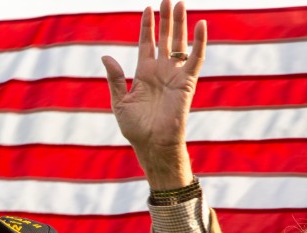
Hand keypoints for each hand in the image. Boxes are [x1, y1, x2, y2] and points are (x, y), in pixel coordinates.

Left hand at [101, 0, 205, 189]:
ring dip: (179, 24)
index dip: (147, 26)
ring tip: (179, 4)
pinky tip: (201, 24)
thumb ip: (115, 78)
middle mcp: (160, 71)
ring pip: (179, 43)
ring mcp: (175, 75)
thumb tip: (106, 56)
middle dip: (165, 19)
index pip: (146, 43)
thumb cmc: (135, 128)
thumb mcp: (120, 101)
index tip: (147, 8)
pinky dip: (199, 42)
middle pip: (164, 39)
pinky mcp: (187, 82)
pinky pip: (196, 58)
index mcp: (144, 74)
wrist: (153, 144)